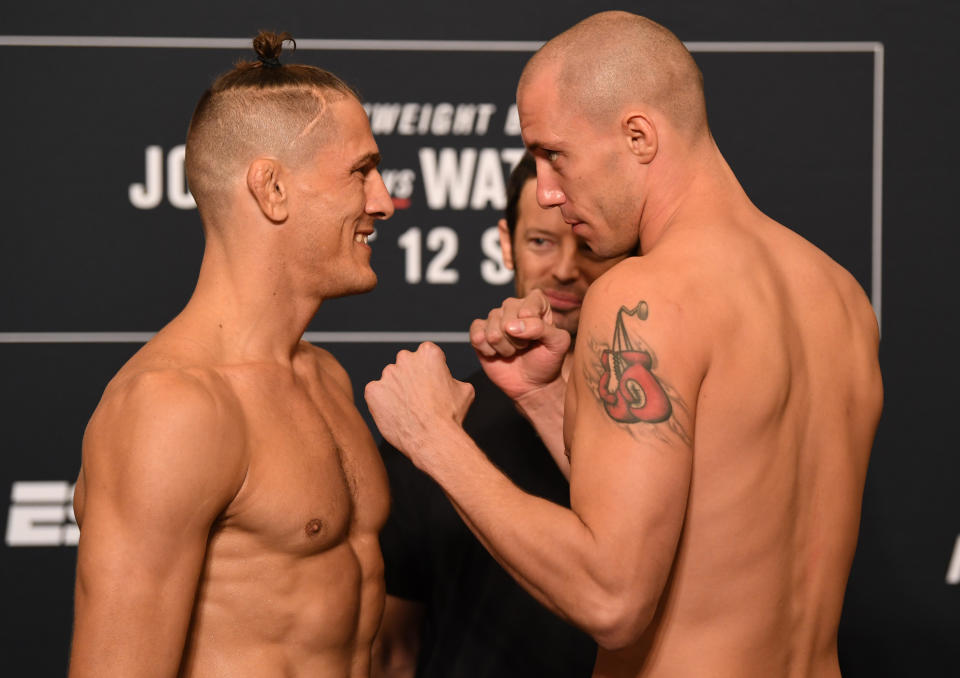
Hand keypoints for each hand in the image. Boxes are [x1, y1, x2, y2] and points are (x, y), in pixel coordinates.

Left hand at [365, 342, 474, 462]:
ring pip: (390, 380)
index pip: (426, 354)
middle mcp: (405, 359)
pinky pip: (376, 394)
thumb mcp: (464, 390)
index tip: (431, 383)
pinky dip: (382, 403)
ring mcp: (387, 374)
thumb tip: (449, 381)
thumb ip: (452, 379)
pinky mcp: (373, 391)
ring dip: (396, 390)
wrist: (433, 439)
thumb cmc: (450, 416)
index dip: (430, 370)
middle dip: (411, 377)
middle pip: (406, 364)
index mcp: (428, 353)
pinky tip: (396, 414)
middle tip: (419, 398)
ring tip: (408, 410)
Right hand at [469, 290, 570, 400]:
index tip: (536, 336)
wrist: (531, 384)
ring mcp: (495, 318)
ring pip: (492, 329)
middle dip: (517, 339)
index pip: (532, 301)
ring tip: (513, 352)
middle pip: (507, 316)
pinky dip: (487, 350)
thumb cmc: (546, 361)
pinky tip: (496, 353)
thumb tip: (511, 326)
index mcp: (536, 304)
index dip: (532, 321)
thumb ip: (540, 328)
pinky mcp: (480, 331)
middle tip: (524, 347)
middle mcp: (513, 307)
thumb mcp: (557, 344)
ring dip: (504, 347)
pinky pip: (476, 335)